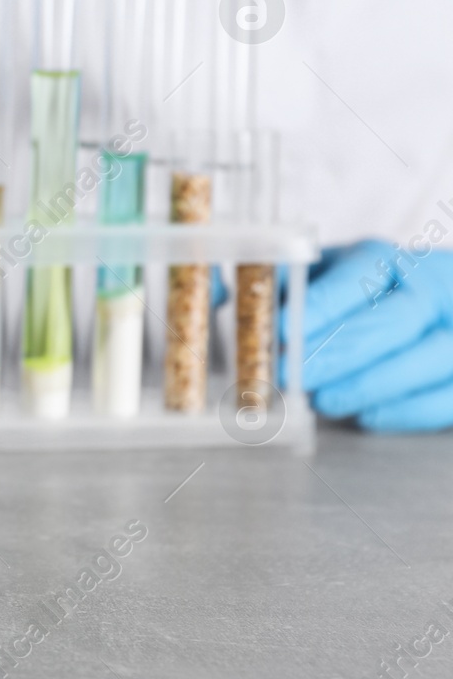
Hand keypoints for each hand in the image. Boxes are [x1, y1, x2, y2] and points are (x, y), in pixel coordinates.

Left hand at [290, 239, 452, 430]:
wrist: (427, 310)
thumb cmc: (359, 301)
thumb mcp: (325, 281)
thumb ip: (290, 287)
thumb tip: (246, 299)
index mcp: (387, 262)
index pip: (361, 274)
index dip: (322, 304)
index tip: (283, 330)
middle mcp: (432, 289)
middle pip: (395, 319)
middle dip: (340, 351)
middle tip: (295, 375)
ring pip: (431, 356)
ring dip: (372, 383)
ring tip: (325, 401)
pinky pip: (451, 395)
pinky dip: (409, 410)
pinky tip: (368, 416)